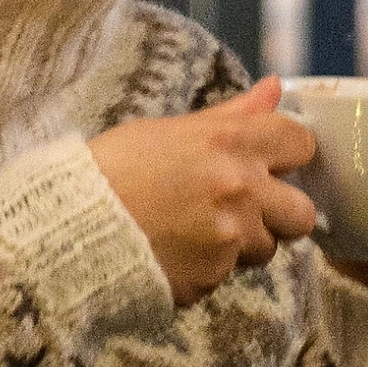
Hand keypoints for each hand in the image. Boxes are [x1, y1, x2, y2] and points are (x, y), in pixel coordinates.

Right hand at [89, 79, 322, 305]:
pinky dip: (206, 269)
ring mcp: (229, 238)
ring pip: (266, 249)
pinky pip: (226, 276)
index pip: (301, 145)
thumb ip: (231, 116)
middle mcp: (240, 189)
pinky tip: (172, 254)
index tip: (269, 163)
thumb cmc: (111, 169)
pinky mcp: (211, 277)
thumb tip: (275, 89)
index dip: (286, 156)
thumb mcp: (168, 130)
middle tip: (241, 210)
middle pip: (302, 213)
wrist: (65, 226)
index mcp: (230, 143)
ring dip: (241, 245)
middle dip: (278, 214)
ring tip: (194, 232)